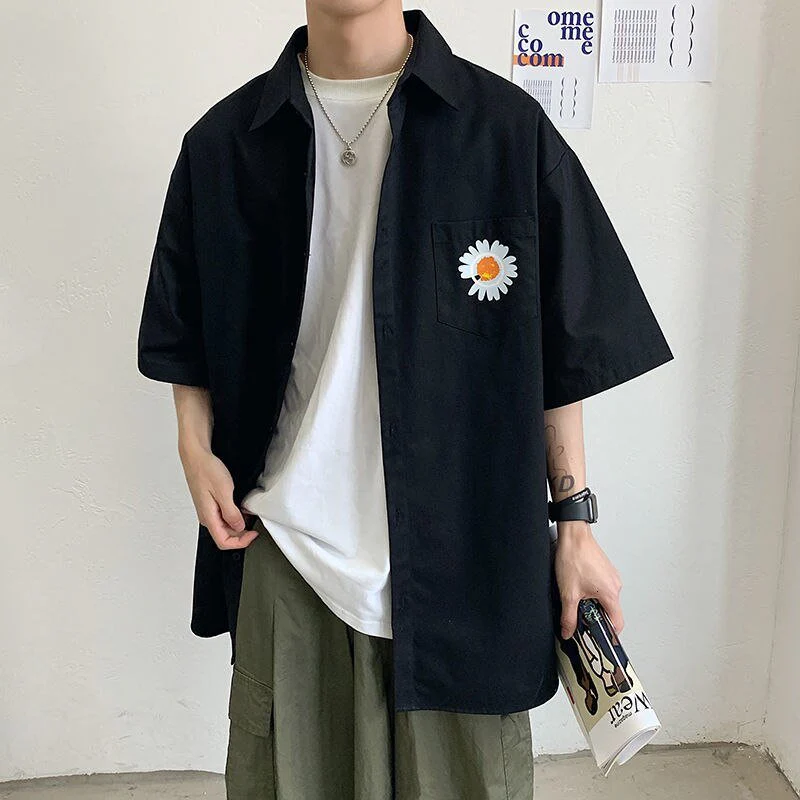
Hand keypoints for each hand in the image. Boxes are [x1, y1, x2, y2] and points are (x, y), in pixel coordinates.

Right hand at [179, 442, 258, 549]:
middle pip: (225, 536)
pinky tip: (240, 507)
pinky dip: (234, 515)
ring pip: (225, 526)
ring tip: (248, 513)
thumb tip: (239, 527)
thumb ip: (231, 513)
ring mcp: (208, 511)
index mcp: (208, 517)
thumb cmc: (206, 470)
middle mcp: (206, 517)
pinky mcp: (210, 504)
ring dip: (238, 523)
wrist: (196, 457)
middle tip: (254, 524)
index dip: (240, 542)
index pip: (223, 542)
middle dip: (241, 533)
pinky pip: (223, 516)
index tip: (253, 534)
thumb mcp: (224, 491)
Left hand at [554, 521, 622, 638]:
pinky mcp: (605, 569)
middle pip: (610, 611)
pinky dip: (592, 590)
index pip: (617, 623)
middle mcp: (615, 585)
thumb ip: (569, 617)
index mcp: (610, 594)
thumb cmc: (574, 557)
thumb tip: (568, 631)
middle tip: (580, 614)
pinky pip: (602, 586)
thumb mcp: (568, 593)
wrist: (573, 535)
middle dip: (595, 615)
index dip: (609, 634)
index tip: (600, 639)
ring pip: (604, 598)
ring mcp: (611, 576)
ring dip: (592, 601)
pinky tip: (578, 584)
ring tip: (576, 594)